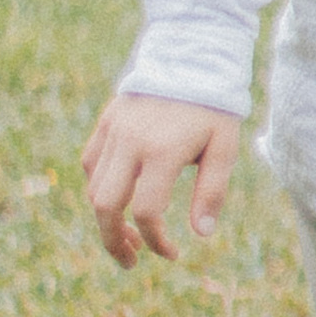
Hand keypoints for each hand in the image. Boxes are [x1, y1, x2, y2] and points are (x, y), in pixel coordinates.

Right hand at [81, 92, 242, 265]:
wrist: (192, 55)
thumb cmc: (214, 106)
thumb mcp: (224, 148)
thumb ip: (211, 192)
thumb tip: (200, 234)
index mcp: (163, 151)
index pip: (145, 211)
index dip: (155, 241)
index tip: (171, 253)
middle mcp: (131, 142)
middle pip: (105, 205)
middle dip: (112, 240)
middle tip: (129, 261)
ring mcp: (114, 131)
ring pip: (94, 187)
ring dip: (105, 218)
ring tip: (126, 237)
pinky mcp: (107, 121)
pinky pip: (91, 163)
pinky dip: (99, 187)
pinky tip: (119, 199)